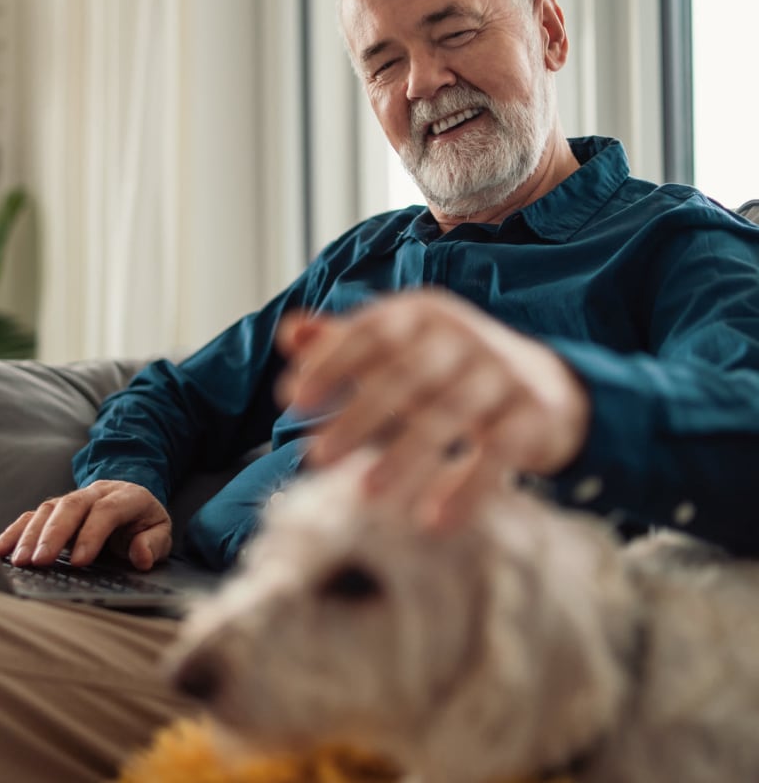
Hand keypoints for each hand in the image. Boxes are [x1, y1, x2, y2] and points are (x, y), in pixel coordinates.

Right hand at [0, 480, 172, 571]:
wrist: (133, 502)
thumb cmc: (145, 523)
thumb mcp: (161, 533)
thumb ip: (154, 544)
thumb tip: (140, 556)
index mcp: (127, 496)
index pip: (107, 510)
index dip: (92, 534)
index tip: (78, 562)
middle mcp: (96, 492)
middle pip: (71, 506)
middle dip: (53, 534)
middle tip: (39, 562)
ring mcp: (74, 498)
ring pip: (48, 509)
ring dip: (31, 535)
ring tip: (19, 562)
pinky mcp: (56, 509)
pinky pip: (32, 515)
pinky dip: (15, 532)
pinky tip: (0, 551)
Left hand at [275, 289, 589, 528]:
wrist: (546, 383)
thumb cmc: (449, 366)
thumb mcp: (399, 345)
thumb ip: (343, 340)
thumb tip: (289, 333)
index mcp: (424, 313)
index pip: (373, 331)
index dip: (331, 363)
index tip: (292, 399)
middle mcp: (464, 335)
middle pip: (407, 374)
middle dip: (358, 416)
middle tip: (315, 456)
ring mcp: (503, 372)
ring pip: (449, 414)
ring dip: (405, 456)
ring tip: (366, 494)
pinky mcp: (534, 415)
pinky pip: (499, 453)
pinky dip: (468, 489)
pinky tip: (434, 521)